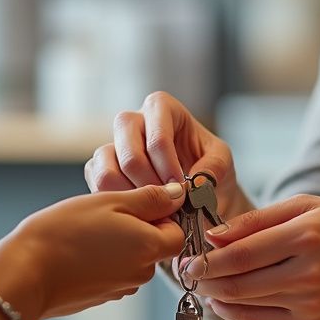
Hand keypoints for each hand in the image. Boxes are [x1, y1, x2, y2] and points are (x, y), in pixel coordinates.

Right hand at [0, 183, 186, 319]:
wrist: (25, 273)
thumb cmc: (65, 232)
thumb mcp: (110, 201)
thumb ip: (150, 199)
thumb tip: (178, 195)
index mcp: (150, 248)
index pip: (178, 232)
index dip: (161, 214)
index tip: (135, 202)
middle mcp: (141, 273)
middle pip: (155, 246)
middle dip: (137, 227)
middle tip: (104, 212)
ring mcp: (120, 288)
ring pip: (132, 258)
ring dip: (117, 242)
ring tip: (86, 230)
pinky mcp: (100, 296)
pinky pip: (112, 271)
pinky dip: (101, 258)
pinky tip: (77, 248)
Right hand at [84, 91, 251, 220]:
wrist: (196, 193)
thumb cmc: (209, 169)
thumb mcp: (222, 162)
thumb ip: (214, 167)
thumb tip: (195, 182)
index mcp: (162, 108)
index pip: (158, 135)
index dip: (168, 165)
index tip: (182, 189)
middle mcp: (132, 121)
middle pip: (129, 152)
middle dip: (150, 184)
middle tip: (168, 203)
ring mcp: (113, 143)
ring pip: (107, 168)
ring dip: (133, 195)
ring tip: (155, 210)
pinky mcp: (99, 166)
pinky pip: (97, 182)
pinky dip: (118, 202)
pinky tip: (140, 211)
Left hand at [188, 194, 319, 319]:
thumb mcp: (307, 206)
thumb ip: (258, 220)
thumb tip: (214, 235)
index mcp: (307, 236)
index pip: (241, 254)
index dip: (206, 258)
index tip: (185, 256)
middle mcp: (309, 273)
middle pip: (238, 282)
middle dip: (203, 278)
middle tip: (185, 270)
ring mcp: (310, 303)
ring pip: (245, 302)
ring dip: (215, 293)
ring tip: (202, 281)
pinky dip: (234, 311)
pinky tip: (223, 299)